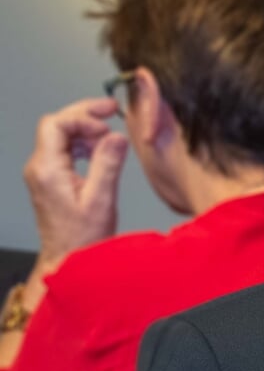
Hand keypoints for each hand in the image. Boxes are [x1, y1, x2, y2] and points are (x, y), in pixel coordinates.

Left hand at [24, 98, 127, 265]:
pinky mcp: (49, 178)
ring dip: (84, 131)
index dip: (82, 117)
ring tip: (109, 138)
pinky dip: (81, 145)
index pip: (56, 124)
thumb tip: (117, 137)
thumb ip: (108, 165)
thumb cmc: (83, 237)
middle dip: (83, 115)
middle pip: (56, 126)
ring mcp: (42, 172)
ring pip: (59, 136)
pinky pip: (62, 150)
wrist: (67, 259)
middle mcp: (39, 167)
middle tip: (111, 111)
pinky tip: (99, 153)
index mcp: (48, 169)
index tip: (107, 126)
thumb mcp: (100, 200)